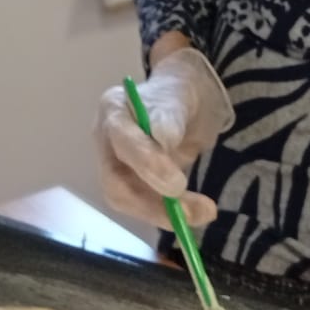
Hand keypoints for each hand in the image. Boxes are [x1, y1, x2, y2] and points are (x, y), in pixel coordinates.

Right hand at [95, 45, 235, 230]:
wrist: (184, 102)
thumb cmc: (177, 95)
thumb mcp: (178, 96)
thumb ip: (169, 116)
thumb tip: (163, 139)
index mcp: (113, 110)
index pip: (121, 141)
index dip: (146, 165)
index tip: (177, 184)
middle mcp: (105, 141)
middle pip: (115, 182)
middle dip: (152, 203)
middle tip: (189, 214)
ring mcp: (115, 165)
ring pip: (128, 200)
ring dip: (163, 214)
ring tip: (203, 212)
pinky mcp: (129, 184)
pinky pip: (143, 205)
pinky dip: (168, 214)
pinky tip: (194, 213)